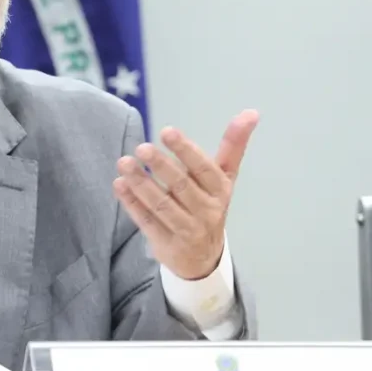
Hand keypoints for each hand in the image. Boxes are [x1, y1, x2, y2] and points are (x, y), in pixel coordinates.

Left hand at [112, 109, 258, 279]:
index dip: (186, 150)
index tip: (167, 131)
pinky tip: (120, 185)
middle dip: (161, 166)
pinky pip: (147, 222)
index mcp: (221, 190)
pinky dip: (132, 203)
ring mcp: (187, 230)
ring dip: (141, 183)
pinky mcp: (167, 244)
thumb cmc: (210, 204)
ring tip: (124, 163)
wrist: (204, 259)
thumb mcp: (224, 177)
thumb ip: (233, 145)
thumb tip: (251, 112)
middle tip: (141, 147)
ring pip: (162, 206)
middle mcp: (207, 211)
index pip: (204, 168)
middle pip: (182, 186)